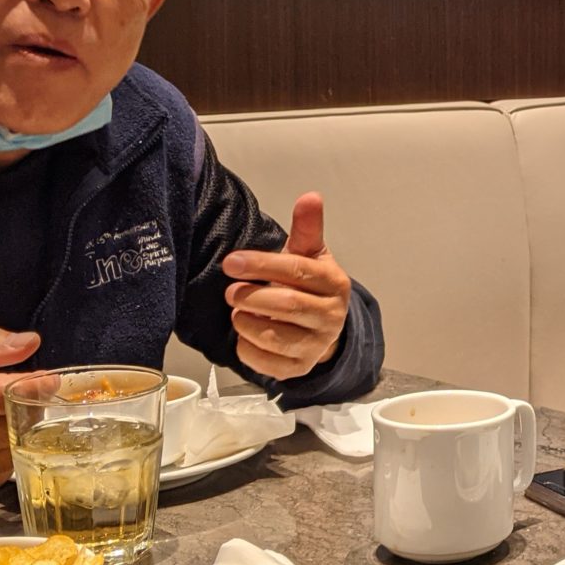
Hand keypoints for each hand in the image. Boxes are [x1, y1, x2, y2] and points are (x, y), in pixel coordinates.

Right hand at [0, 328, 41, 501]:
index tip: (50, 381)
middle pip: (11, 427)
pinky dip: (3, 455)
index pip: (0, 396)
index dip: (33, 388)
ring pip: (10, 453)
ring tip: (10, 417)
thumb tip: (30, 343)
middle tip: (33, 398)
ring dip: (19, 435)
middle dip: (29, 411)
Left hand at [221, 192, 351, 380]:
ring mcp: (317, 345)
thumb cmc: (310, 286)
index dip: (262, 265)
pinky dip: (247, 347)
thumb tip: (311, 196)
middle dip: (251, 296)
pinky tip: (245, 334)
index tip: (232, 262)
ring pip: (274, 336)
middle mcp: (331, 316)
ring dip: (246, 322)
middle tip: (230, 291)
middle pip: (287, 305)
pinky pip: (266, 362)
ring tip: (238, 311)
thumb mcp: (310, 255)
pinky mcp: (300, 368)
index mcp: (334, 283)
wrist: (324, 327)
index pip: (298, 271)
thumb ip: (307, 228)